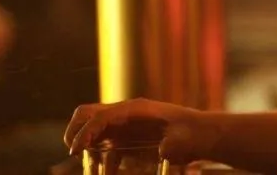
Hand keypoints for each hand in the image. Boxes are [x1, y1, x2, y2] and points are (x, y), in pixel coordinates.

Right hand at [64, 98, 220, 164]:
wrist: (202, 134)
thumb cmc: (194, 133)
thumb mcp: (185, 138)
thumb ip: (174, 144)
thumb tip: (164, 149)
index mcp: (137, 109)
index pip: (102, 116)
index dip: (86, 132)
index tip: (75, 151)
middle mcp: (127, 114)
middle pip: (90, 113)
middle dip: (76, 129)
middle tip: (73, 151)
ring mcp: (127, 126)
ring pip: (96, 129)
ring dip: (87, 146)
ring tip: (89, 167)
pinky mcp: (130, 139)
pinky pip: (108, 147)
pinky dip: (102, 160)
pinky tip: (108, 173)